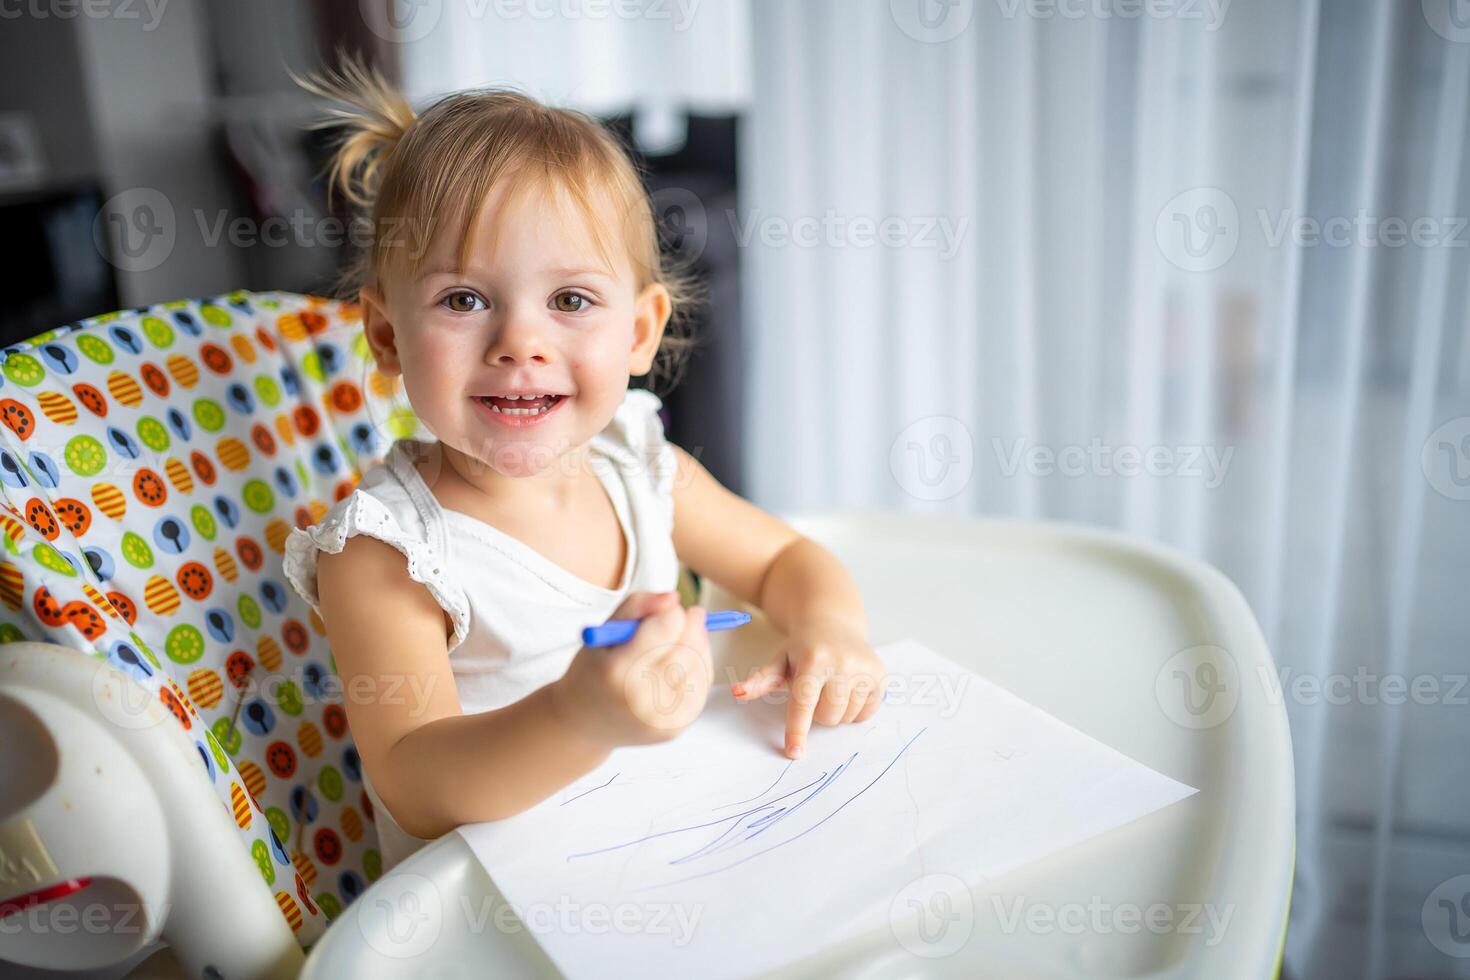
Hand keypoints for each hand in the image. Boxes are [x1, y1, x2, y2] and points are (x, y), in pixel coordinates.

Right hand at [552, 591, 712, 748]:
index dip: (673, 611)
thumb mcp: (605, 632)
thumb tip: (674, 598)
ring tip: (682, 640)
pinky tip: (683, 663)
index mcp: (618, 670)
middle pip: (688, 647)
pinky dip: (699, 668)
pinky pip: (702, 686)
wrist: (584, 723)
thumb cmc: (595, 670)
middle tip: (690, 614)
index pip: (666, 627)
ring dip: (698, 645)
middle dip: (692, 625)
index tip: (670, 608)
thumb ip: (637, 606)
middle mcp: (641, 698)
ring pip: (700, 664)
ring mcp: (660, 718)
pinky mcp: (674, 728)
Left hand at [731, 615, 884, 758]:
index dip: (797, 730)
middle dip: (817, 714)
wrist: (833, 623)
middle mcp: (842, 661)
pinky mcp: (879, 673)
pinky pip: (867, 712)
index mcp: (814, 659)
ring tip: (831, 690)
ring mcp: (864, 667)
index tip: (794, 753)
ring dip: (836, 713)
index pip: (803, 703)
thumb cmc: (802, 648)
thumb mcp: (779, 660)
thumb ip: (761, 680)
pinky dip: (855, 709)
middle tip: (814, 694)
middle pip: (827, 715)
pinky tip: (848, 690)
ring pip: (847, 717)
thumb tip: (738, 693)